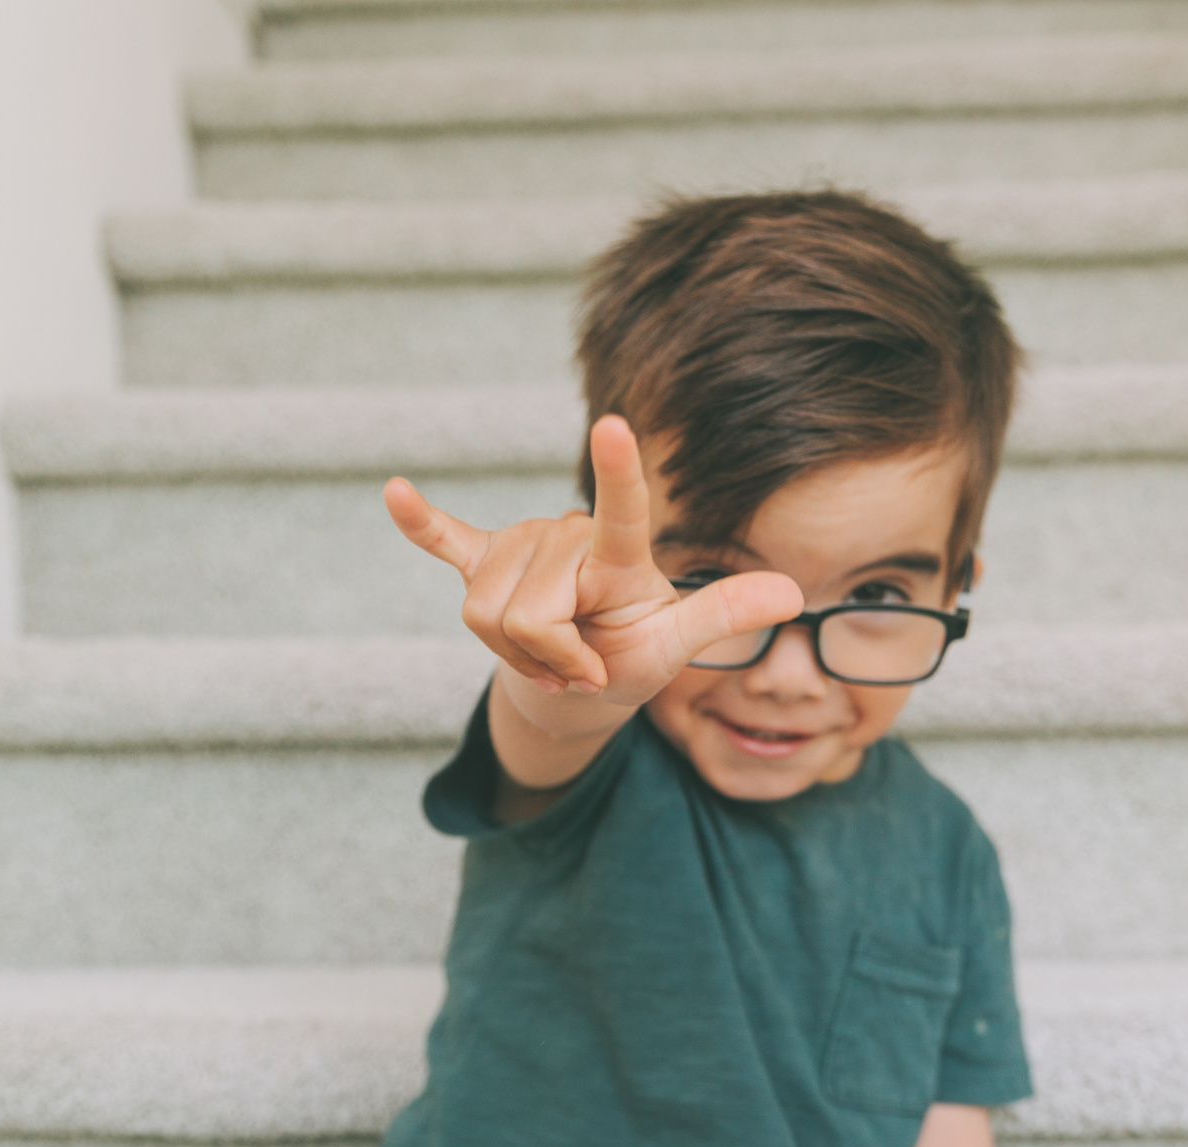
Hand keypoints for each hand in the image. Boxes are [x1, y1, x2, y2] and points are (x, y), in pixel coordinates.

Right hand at [385, 415, 803, 729]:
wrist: (584, 680)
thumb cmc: (634, 657)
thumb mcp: (676, 646)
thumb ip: (722, 615)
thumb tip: (793, 594)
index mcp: (616, 556)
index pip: (621, 512)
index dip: (619, 474)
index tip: (614, 426)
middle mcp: (564, 538)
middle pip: (527, 612)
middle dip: (548, 658)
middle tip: (580, 665)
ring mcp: (520, 549)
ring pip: (485, 614)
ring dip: (515, 656)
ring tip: (550, 655)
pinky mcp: (484, 563)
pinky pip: (448, 544)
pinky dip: (422, 525)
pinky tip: (394, 493)